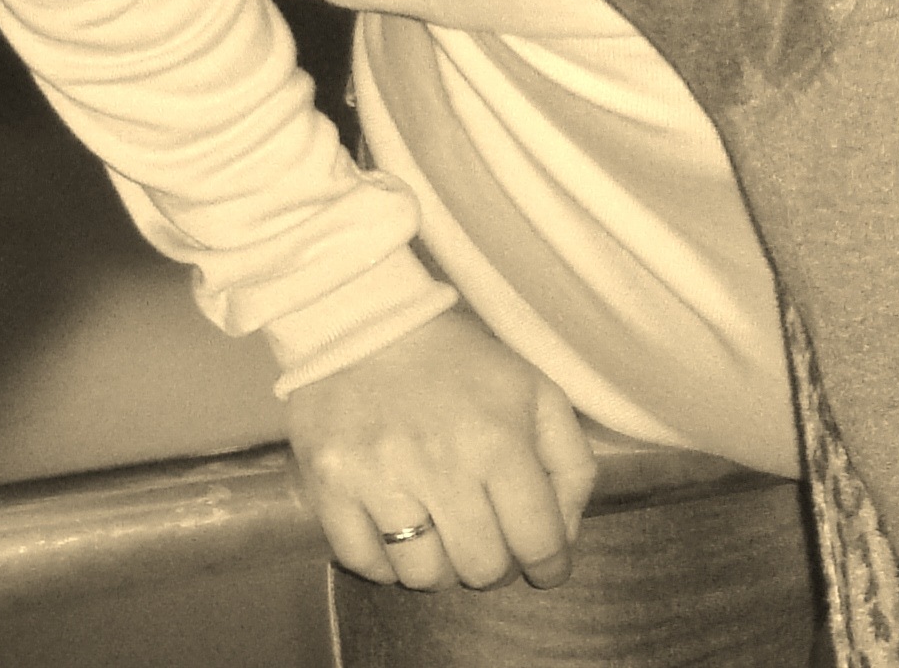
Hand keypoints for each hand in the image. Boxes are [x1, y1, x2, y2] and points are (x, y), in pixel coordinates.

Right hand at [287, 310, 596, 592]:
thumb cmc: (462, 362)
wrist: (366, 322)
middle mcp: (440, 464)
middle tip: (492, 544)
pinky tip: (401, 530)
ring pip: (423, 576)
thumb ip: (569, 462)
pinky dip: (388, 562)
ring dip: (442, 567)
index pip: (537, 539)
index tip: (548, 568)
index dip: (550, 565)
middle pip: (481, 568)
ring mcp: (379, 478)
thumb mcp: (537, 391)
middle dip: (497, 566)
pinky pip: (365, 563)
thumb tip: (563, 535)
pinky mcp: (329, 485)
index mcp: (499, 439)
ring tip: (445, 535)